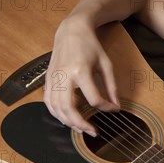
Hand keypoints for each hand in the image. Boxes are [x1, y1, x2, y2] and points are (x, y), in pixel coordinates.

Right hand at [43, 15, 119, 136]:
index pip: (94, 99)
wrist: (71, 31)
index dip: (105, 108)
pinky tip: (67, 119)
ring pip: (56, 108)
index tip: (113, 109)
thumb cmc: (90, 46)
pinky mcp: (47, 79)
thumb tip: (116, 106)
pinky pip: (48, 102)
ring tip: (81, 128)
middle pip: (69, 108)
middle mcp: (64, 76)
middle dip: (81, 124)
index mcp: (80, 71)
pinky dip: (56, 114)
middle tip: (92, 132)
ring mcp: (53, 78)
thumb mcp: (106, 64)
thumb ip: (111, 87)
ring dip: (68, 122)